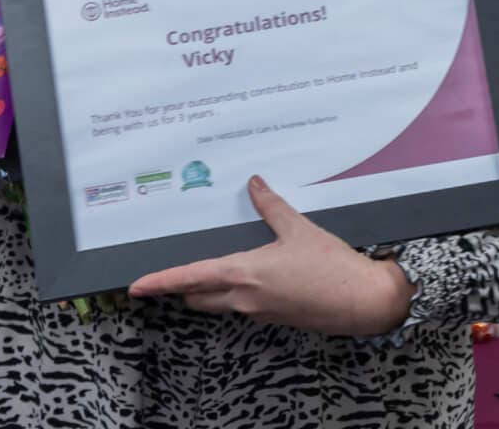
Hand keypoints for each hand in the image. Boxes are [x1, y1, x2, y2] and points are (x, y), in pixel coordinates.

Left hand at [126, 176, 414, 336]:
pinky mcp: (274, 317)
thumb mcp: (298, 229)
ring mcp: (259, 312)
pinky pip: (242, 305)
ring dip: (208, 289)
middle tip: (171, 270)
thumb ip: (271, 205)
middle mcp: (244, 298)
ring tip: (209, 265)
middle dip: (183, 285)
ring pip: (219, 302)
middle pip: (198, 296)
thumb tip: (254, 183)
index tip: (136, 286)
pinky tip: (250, 272)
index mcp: (244, 275)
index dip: (160, 282)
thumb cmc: (330, 267)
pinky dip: (235, 291)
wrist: (361, 301)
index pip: (189, 279)